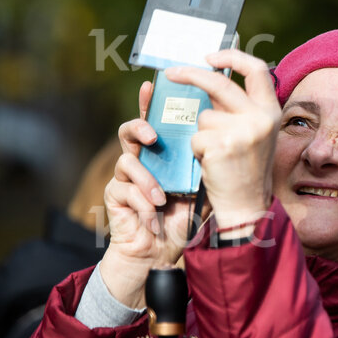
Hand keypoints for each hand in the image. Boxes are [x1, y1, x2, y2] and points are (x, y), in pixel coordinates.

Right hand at [100, 81, 194, 308]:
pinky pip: (125, 191)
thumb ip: (207, 165)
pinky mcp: (115, 195)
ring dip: (147, 180)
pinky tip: (154, 218)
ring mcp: (125, 176)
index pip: (156, 121)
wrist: (161, 252)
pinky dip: (143, 205)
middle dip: (139, 127)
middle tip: (152, 136)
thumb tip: (222, 139)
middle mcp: (142, 159)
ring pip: (126, 161)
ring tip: (162, 197)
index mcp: (162, 153)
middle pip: (130, 131)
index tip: (151, 85)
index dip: (150, 103)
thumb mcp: (201, 188)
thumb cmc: (183, 217)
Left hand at [165, 50, 280, 238]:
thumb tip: (211, 75)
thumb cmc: (246, 169)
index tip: (211, 56)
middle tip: (171, 73)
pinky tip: (211, 164)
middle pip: (219, 83)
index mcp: (271, 111)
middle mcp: (260, 118)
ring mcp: (242, 131)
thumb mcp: (253, 133)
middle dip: (190, 74)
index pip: (256, 69)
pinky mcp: (221, 146)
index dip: (233, 56)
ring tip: (216, 154)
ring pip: (203, 116)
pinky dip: (196, 151)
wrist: (247, 206)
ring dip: (201, 133)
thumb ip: (237, 107)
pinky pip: (196, 137)